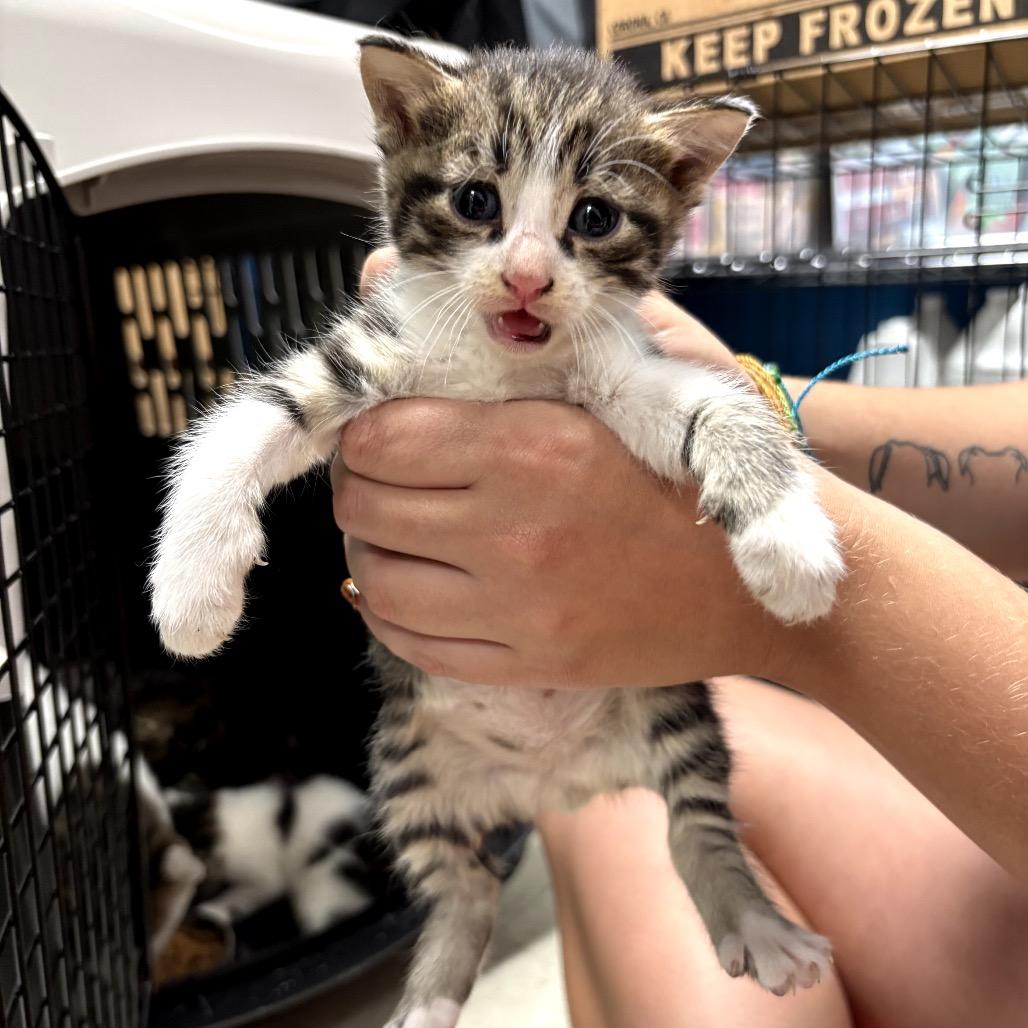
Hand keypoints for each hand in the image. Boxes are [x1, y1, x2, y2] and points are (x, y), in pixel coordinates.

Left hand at [334, 248, 776, 685]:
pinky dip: (391, 614)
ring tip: (399, 534)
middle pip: (365, 510)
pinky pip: (413, 646)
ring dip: (371, 551)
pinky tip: (414, 588)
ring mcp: (520, 611)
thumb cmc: (687, 467)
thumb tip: (382, 270)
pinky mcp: (528, 665)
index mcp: (534, 447)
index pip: (380, 439)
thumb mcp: (624, 372)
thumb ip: (519, 318)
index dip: (366, 432)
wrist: (752, 584)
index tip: (388, 431)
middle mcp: (515, 534)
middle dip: (362, 487)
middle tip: (389, 480)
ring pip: (376, 582)